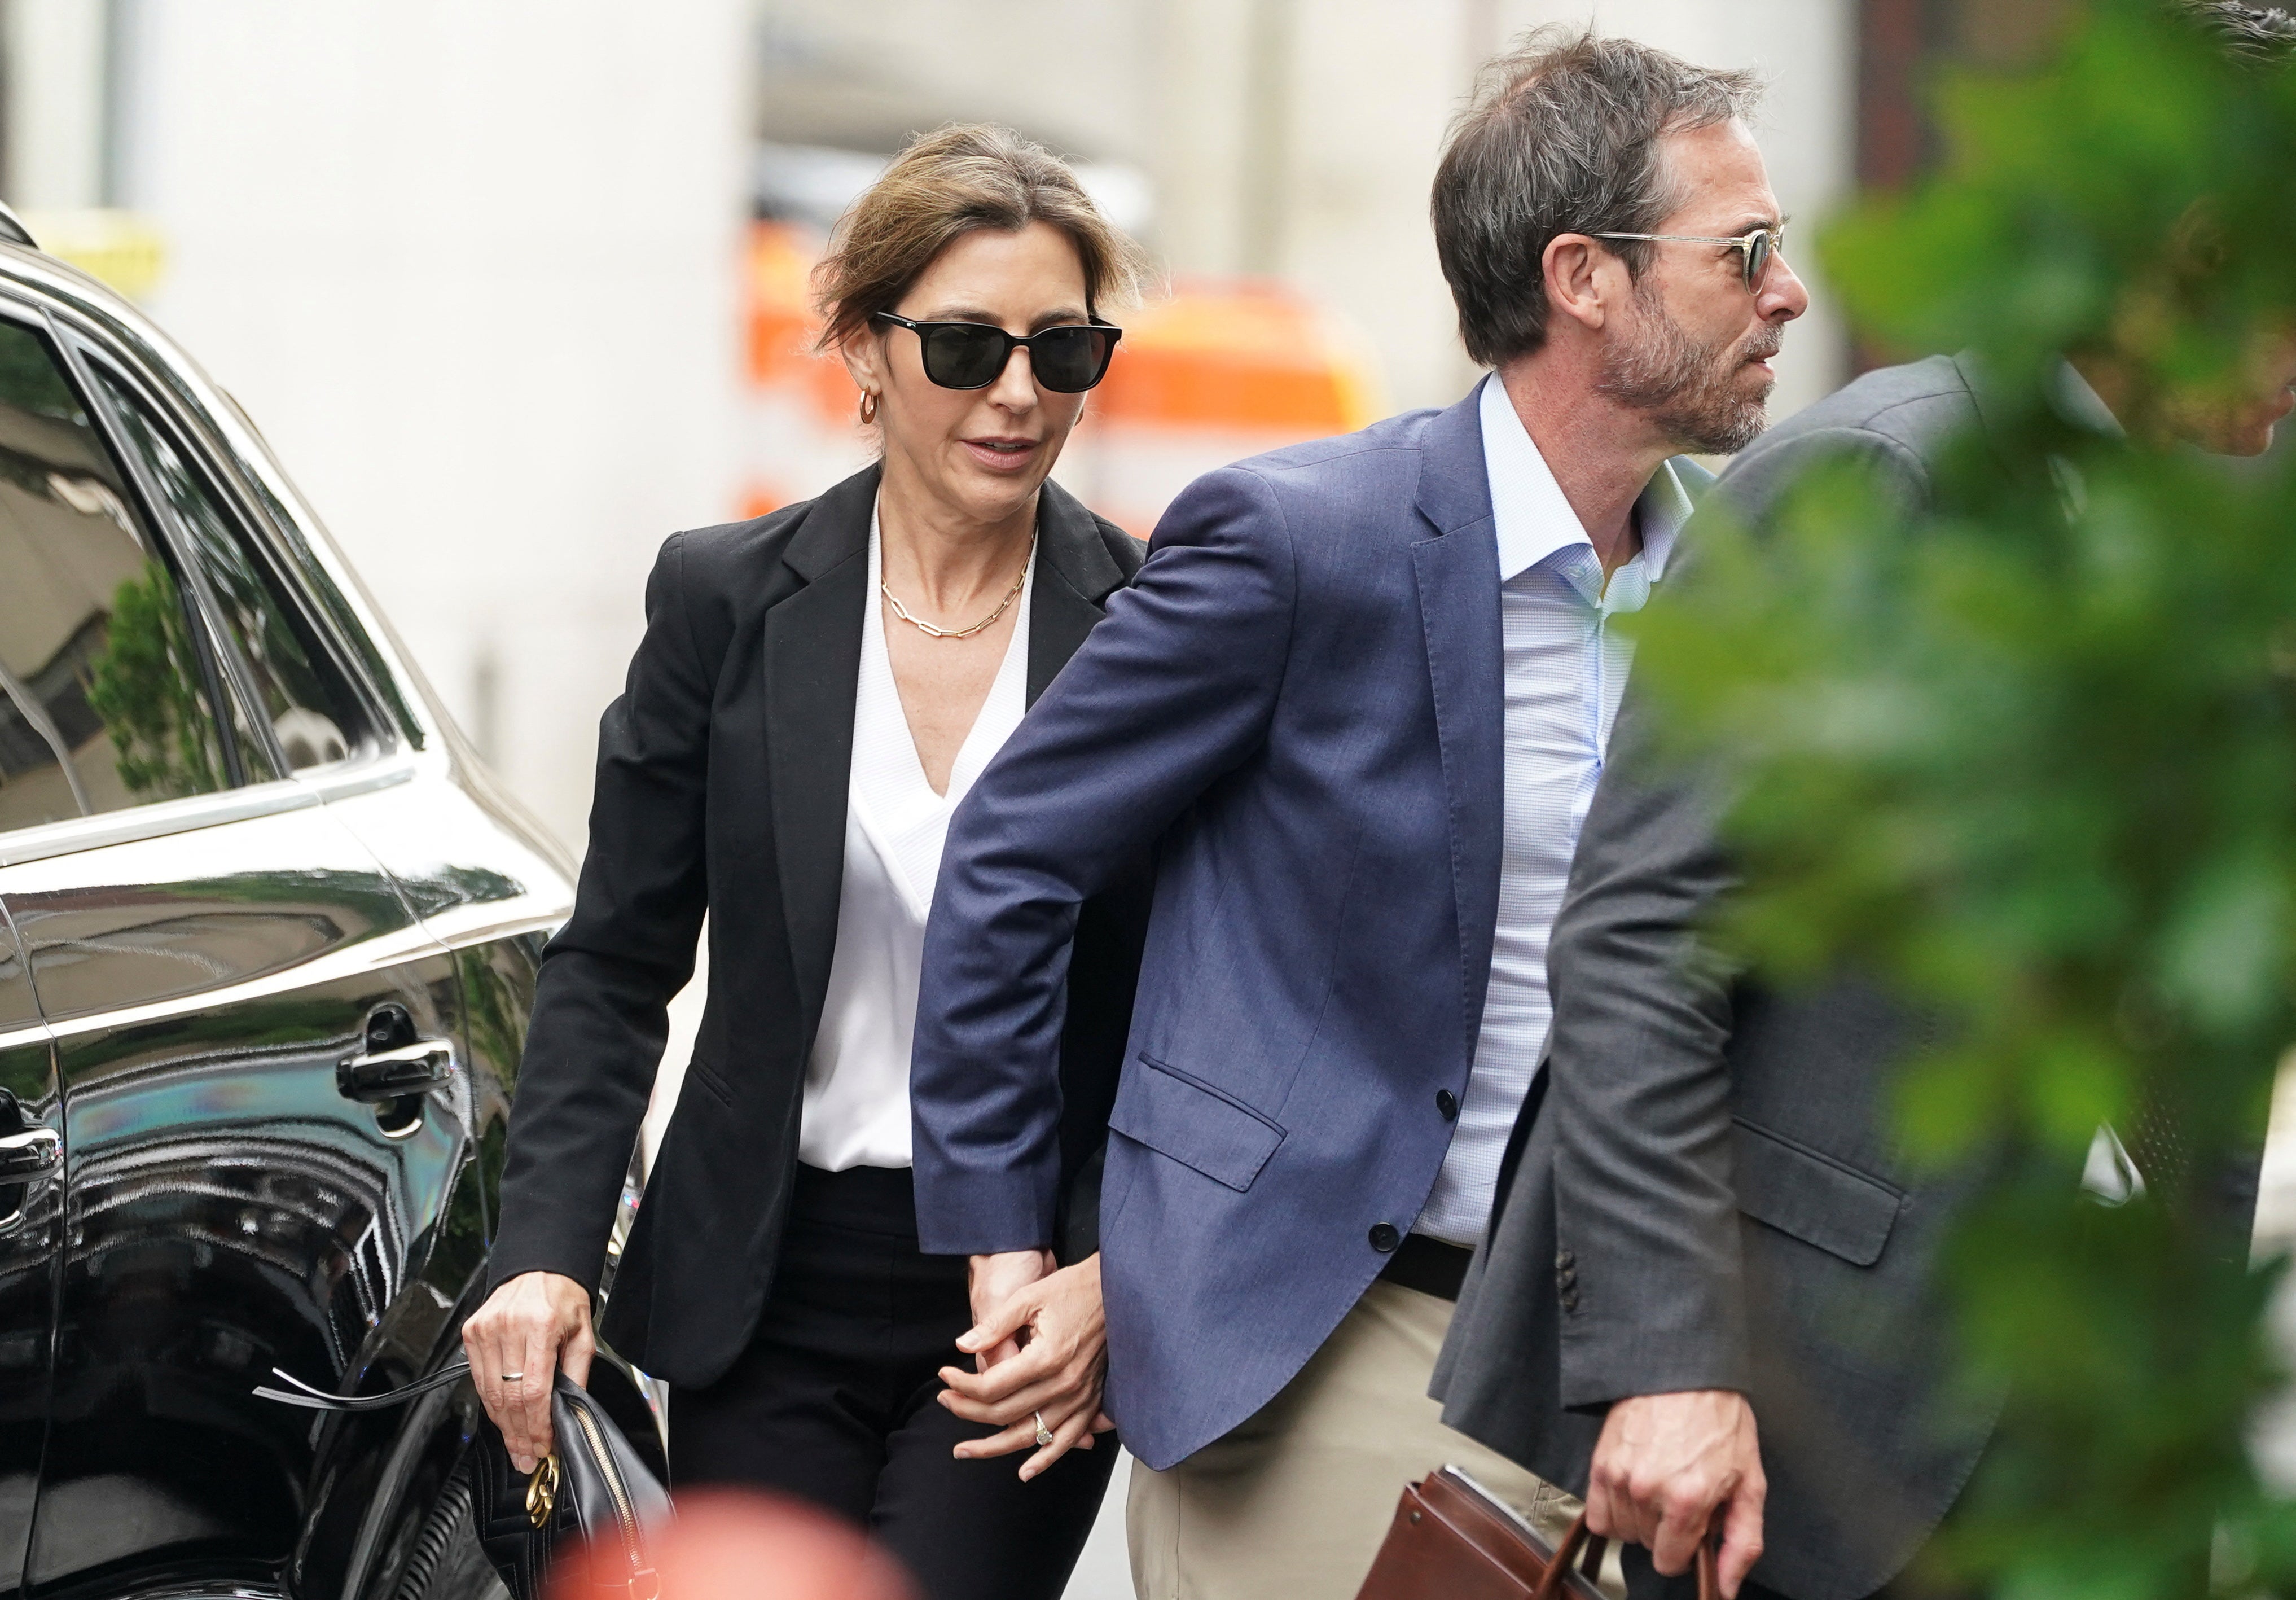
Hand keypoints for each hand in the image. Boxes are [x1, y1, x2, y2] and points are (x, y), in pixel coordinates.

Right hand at [461, 1270, 595, 1473]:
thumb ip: (576, 1374)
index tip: (542, 1445)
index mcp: (540, 1325)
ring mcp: (485, 1329)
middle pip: (509, 1397)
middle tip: (527, 1457)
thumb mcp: (583, 1334)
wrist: (540, 1266)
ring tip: (516, 1446)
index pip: (533, 1389)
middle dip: (519, 1434)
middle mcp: (508, 1327)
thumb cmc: (563, 1297)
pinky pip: (479, 1379)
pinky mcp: (472, 1332)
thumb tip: (567, 1413)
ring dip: (503, 1425)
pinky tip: (502, 1419)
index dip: (536, 1425)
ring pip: (490, 1393)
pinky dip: (491, 1403)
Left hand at [940, 1251, 1115, 1480]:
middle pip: (1005, 1413)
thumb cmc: (1073, 1290)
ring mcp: (1080, 1397)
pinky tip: (1025, 1472)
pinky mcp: (1091, 1401)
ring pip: (1030, 1435)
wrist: (1117, 1292)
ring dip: (995, 1448)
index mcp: (1046, 1357)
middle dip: (967, 1410)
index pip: (991, 1386)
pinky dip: (1046, 1459)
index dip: (961, 1385)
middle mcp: (1064, 1384)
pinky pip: (1068, 1440)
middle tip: (944, 1401)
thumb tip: (962, 1345)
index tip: (945, 1375)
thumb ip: (995, 1324)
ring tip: (966, 1450)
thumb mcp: (1029, 1296)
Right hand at [1584, 1390, 1764, 1598]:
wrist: (1685, 1373)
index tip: (1691, 1528)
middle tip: (1680, 1494)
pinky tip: (1633, 1489)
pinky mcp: (1600, 1462)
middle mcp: (1649, 1491)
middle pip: (1646, 1544)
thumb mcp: (1750, 1483)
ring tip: (1658, 1485)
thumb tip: (1727, 1587)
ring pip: (1622, 1530)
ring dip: (1639, 1518)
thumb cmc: (1720, 1422)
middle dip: (1665, 1529)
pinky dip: (1613, 1509)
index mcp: (1688, 1500)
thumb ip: (1742, 1542)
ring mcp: (1620, 1476)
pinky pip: (1597, 1514)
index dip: (1684, 1549)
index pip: (1669, 1561)